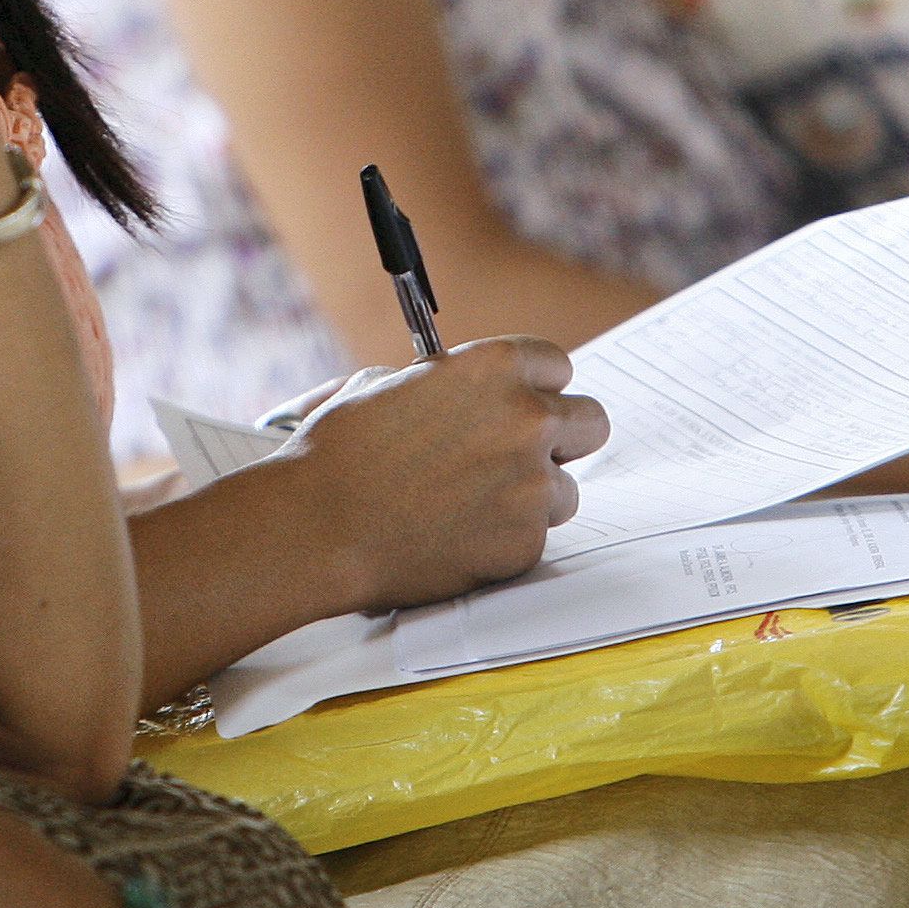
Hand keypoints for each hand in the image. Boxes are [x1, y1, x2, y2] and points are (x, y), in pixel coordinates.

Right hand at [279, 338, 609, 613]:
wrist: (318, 525)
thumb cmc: (338, 453)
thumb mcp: (387, 385)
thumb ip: (446, 384)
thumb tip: (460, 395)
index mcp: (493, 367)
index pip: (556, 365)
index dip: (534, 387)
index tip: (520, 403)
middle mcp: (525, 420)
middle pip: (590, 422)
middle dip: (562, 437)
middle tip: (522, 454)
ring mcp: (531, 485)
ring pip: (566, 489)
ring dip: (531, 497)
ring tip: (470, 505)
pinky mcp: (525, 543)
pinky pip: (535, 539)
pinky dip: (503, 541)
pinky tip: (455, 536)